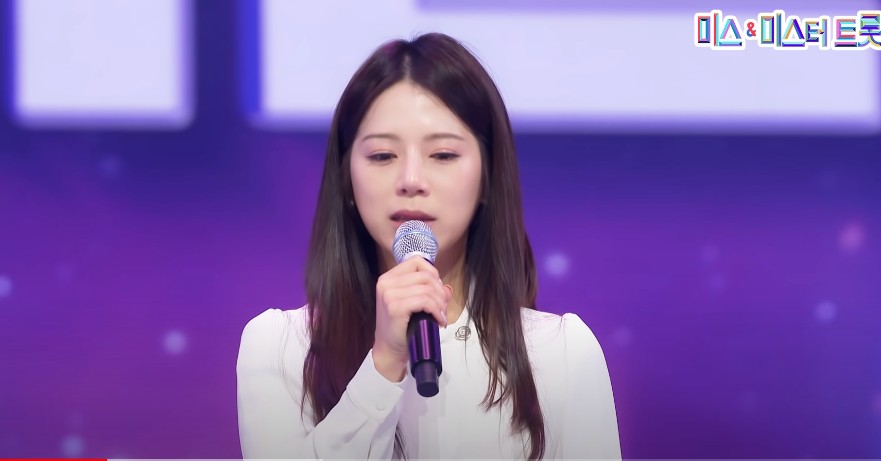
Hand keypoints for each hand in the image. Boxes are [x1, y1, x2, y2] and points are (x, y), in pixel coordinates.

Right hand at [372, 257, 451, 381]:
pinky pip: (425, 301)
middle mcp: (386, 282)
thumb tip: (447, 289)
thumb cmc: (402, 327)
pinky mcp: (395, 307)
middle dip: (440, 292)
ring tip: (440, 315)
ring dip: (440, 304)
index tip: (436, 291)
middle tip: (442, 308)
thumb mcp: (414, 303)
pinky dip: (437, 311)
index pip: (417, 261)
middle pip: (426, 276)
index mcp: (389, 278)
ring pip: (428, 289)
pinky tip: (438, 320)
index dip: (433, 274)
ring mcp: (389, 294)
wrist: (390, 349)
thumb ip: (429, 291)